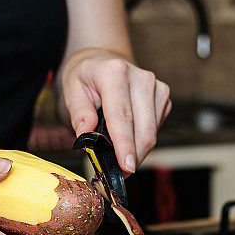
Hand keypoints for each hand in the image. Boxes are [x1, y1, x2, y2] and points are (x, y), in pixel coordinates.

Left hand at [60, 48, 170, 174]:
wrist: (102, 61)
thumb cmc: (86, 77)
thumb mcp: (71, 89)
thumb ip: (79, 113)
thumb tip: (86, 134)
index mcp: (114, 72)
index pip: (122, 116)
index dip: (125, 144)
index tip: (126, 166)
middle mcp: (141, 78)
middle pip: (143, 130)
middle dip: (131, 156)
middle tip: (116, 173)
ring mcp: (156, 87)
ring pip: (151, 134)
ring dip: (136, 151)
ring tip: (117, 156)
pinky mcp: (163, 97)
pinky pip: (155, 129)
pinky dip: (141, 141)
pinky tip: (127, 138)